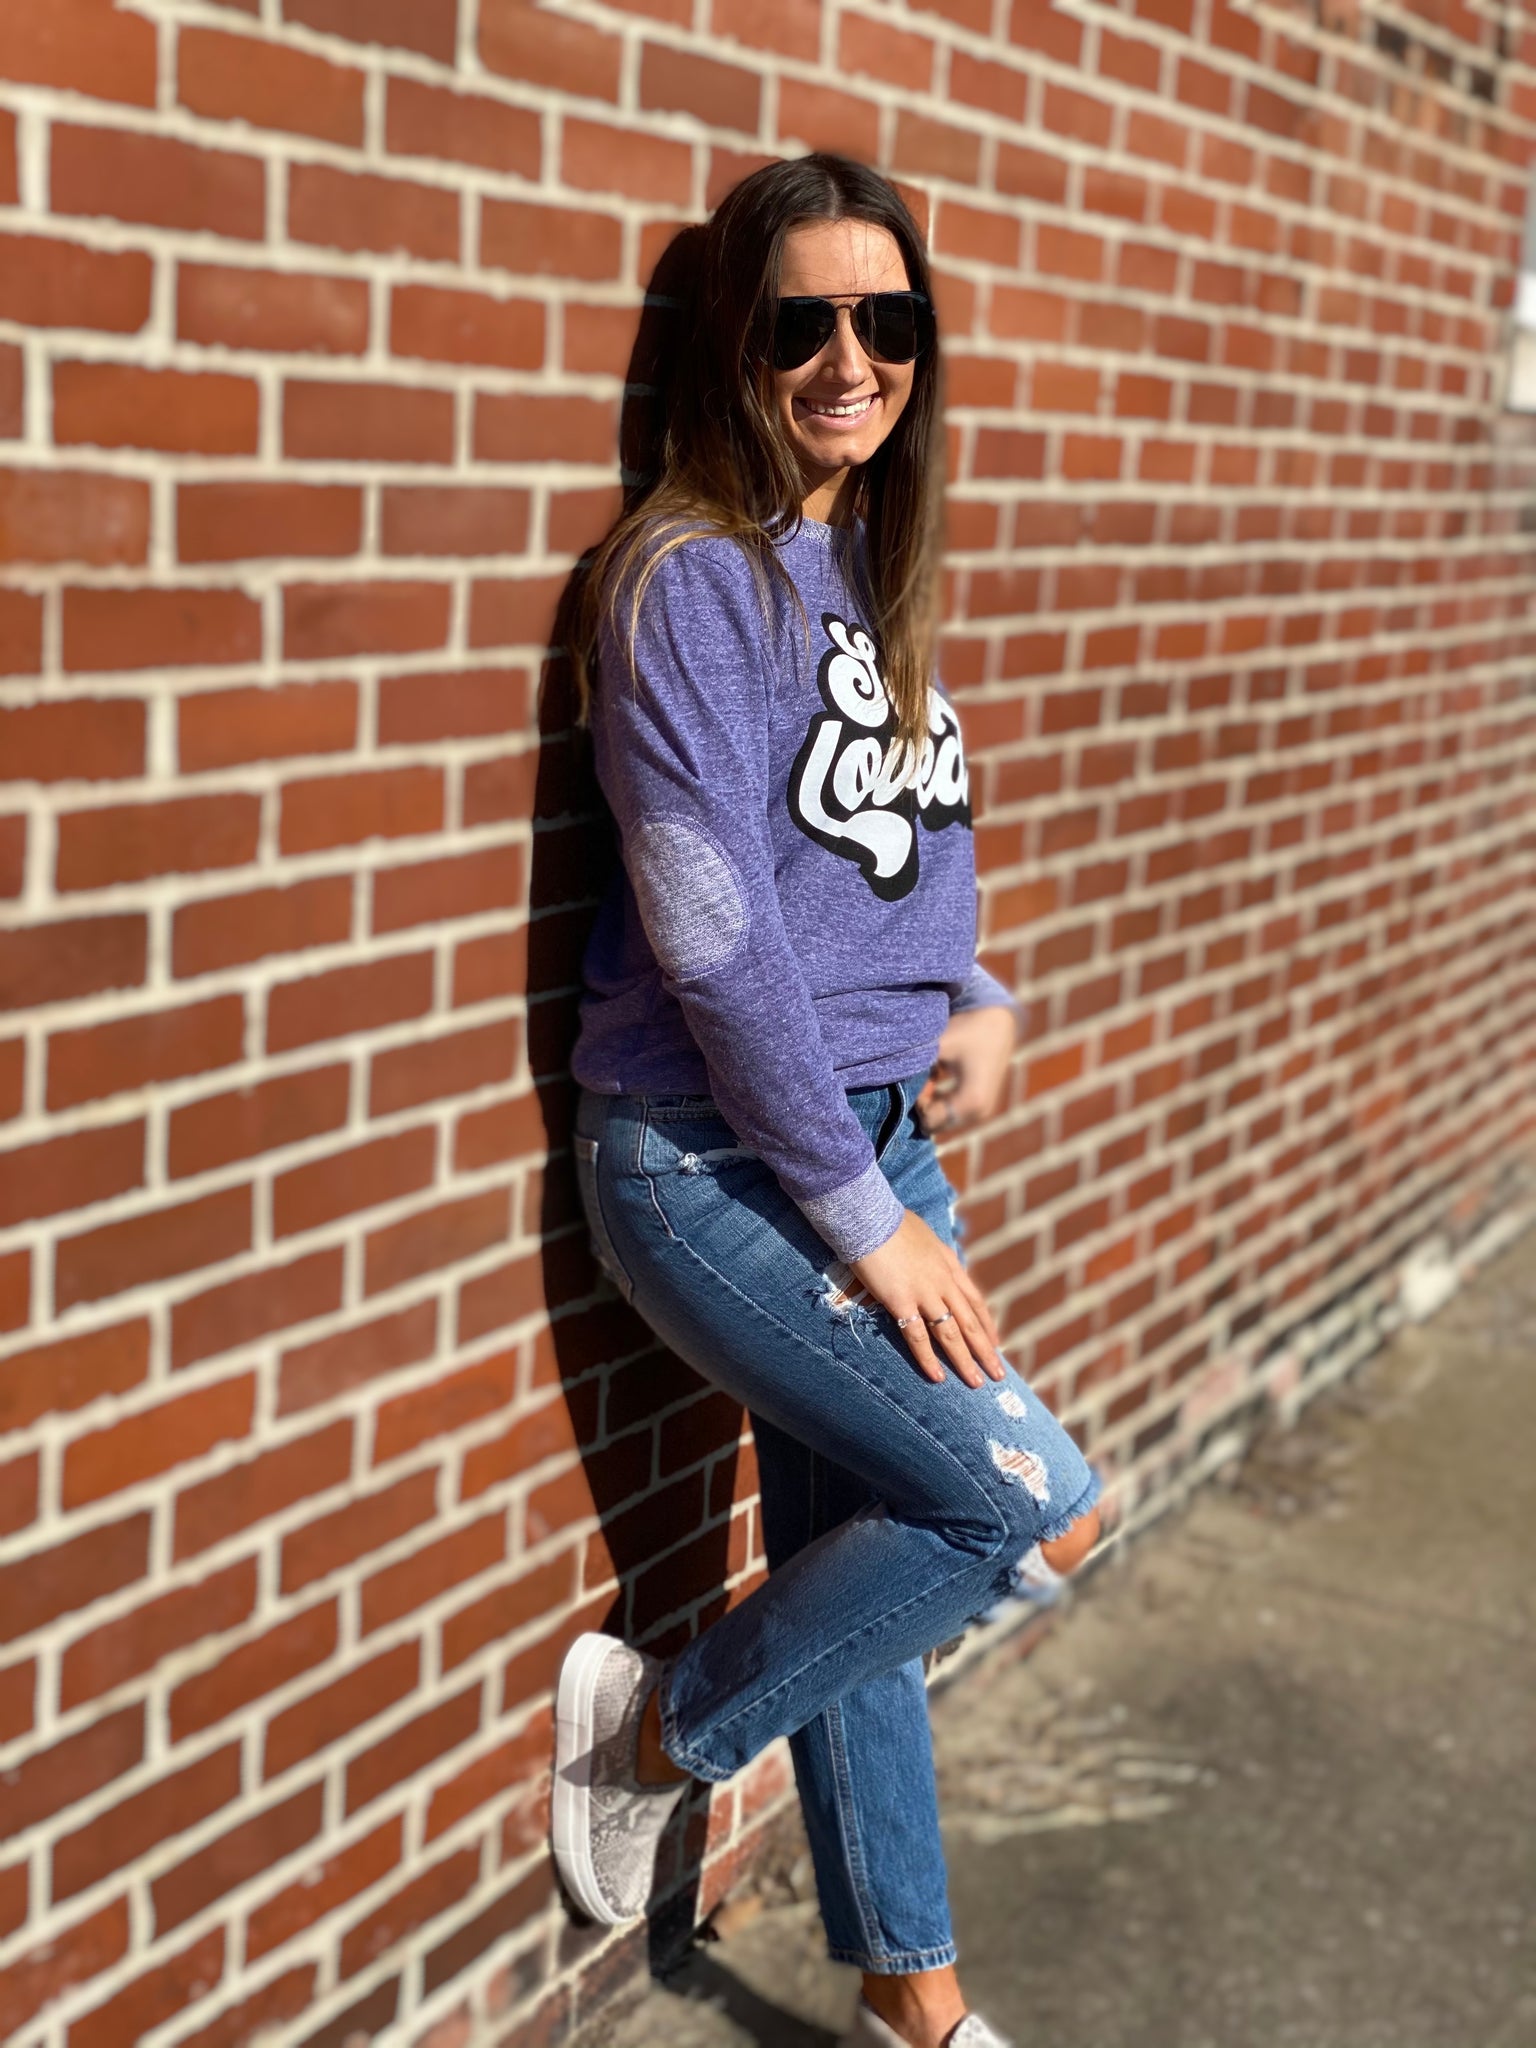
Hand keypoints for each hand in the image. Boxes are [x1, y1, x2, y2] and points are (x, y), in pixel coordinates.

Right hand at [848, 1208, 1004, 1387]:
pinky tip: (937, 1377)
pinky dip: (928, 1359)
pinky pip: (918, 1337)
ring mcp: (925, 1293)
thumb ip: (933, 1254)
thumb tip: (933, 1259)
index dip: (986, 1325)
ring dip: (965, 1361)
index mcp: (950, 1265)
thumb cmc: (891, 1222)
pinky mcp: (902, 1301)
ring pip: (951, 1334)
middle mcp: (944, 1281)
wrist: (870, 1216)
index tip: (995, 1343)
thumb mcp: (924, 1236)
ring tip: (976, 1383)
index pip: (975, 1301)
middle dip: (986, 1351)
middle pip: (970, 1322)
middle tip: (998, 1374)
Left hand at [914, 1005, 1015, 1138]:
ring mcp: (981, 1113)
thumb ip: (915, 1069)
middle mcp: (978, 1114)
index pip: (929, 1120)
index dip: (917, 1100)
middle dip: (923, 1102)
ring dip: (930, 1100)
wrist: (998, 1021)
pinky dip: (939, 1099)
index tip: (920, 1077)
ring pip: (941, 1119)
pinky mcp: (980, 1107)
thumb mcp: (938, 1047)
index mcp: (971, 1101)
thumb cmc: (967, 1030)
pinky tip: (937, 1076)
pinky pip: (949, 1113)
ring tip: (931, 1074)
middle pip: (935, 1124)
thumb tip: (894, 1089)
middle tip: (923, 1076)